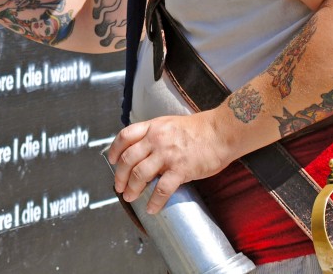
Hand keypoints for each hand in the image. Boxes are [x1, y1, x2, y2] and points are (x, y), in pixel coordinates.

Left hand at [106, 110, 231, 213]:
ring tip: (130, 197)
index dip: (114, 150)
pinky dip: (154, 201)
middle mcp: (156, 140)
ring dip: (132, 189)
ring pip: (140, 174)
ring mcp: (167, 155)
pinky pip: (162, 189)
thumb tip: (143, 151)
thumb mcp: (170, 124)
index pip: (125, 136)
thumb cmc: (199, 129)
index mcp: (153, 127)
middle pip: (128, 159)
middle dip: (119, 175)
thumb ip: (155, 135)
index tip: (111, 161)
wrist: (221, 132)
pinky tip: (151, 208)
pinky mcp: (181, 169)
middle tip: (118, 186)